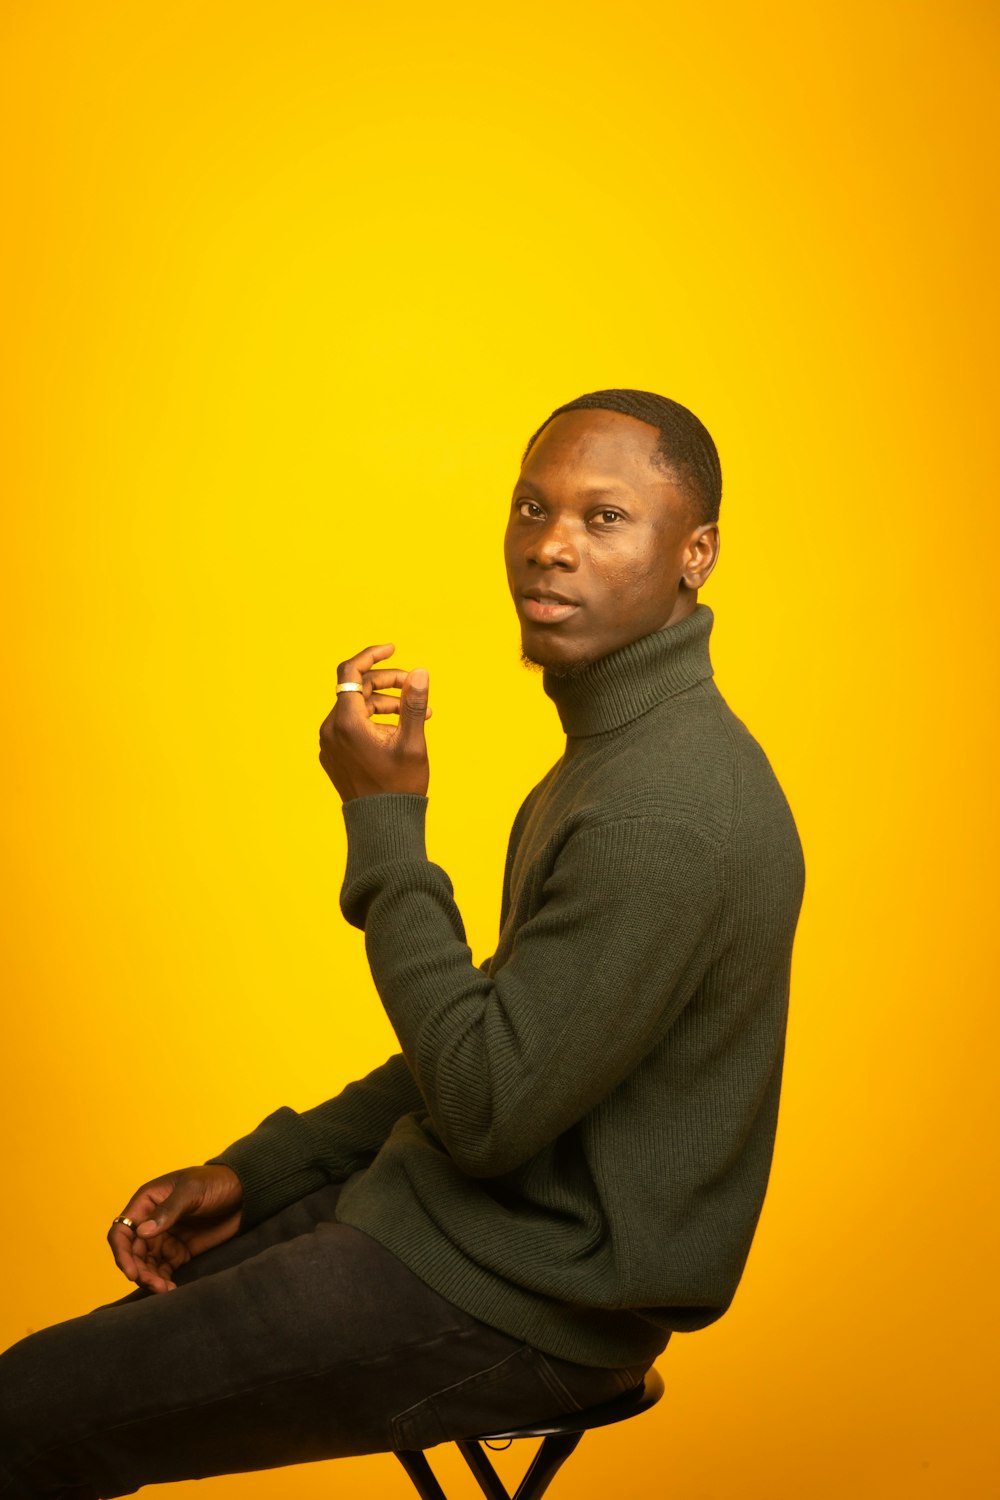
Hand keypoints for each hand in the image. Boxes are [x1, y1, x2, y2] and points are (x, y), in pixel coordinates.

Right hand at [107, 1164, 242, 1292]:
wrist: (245, 1191)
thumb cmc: (215, 1182)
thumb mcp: (191, 1191)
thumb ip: (168, 1211)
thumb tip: (141, 1232)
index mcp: (147, 1202)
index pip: (122, 1230)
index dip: (121, 1252)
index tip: (131, 1272)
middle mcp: (151, 1221)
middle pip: (133, 1253)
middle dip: (140, 1271)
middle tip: (155, 1286)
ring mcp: (165, 1238)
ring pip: (147, 1265)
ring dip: (151, 1280)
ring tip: (165, 1291)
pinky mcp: (180, 1252)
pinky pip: (164, 1271)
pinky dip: (163, 1281)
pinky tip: (171, 1290)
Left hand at [319, 642, 431, 801]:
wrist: (381, 825)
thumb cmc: (398, 787)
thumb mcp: (412, 742)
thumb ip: (413, 704)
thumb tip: (419, 672)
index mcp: (346, 722)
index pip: (351, 673)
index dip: (372, 656)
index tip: (393, 649)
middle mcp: (332, 729)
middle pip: (357, 690)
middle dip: (388, 683)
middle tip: (415, 688)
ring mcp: (330, 744)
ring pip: (357, 708)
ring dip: (386, 704)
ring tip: (418, 714)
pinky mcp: (334, 755)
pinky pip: (352, 726)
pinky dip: (375, 720)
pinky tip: (399, 729)